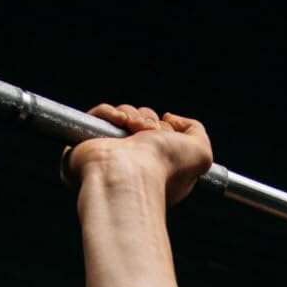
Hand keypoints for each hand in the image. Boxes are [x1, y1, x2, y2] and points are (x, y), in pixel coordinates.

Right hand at [65, 104, 213, 205]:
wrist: (130, 173)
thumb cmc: (164, 170)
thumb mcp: (201, 153)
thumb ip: (197, 132)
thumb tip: (172, 119)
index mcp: (156, 168)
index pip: (160, 135)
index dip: (167, 129)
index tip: (169, 135)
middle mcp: (132, 163)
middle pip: (141, 122)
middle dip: (148, 120)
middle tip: (150, 132)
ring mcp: (108, 155)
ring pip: (122, 116)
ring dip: (132, 115)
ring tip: (135, 129)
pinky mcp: (85, 146)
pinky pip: (99, 116)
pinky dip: (110, 113)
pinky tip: (120, 122)